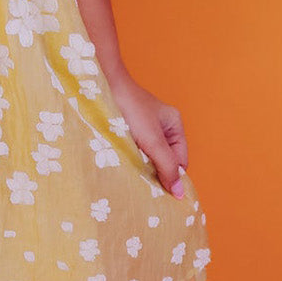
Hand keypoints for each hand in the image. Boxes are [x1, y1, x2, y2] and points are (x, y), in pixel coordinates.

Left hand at [107, 74, 187, 197]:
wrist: (100, 87)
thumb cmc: (130, 109)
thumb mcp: (153, 140)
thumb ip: (167, 166)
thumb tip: (179, 193)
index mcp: (174, 125)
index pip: (180, 161)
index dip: (172, 176)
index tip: (161, 193)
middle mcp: (161, 127)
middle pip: (164, 160)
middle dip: (156, 172)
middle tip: (144, 185)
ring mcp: (143, 128)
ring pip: (148, 157)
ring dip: (141, 166)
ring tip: (132, 173)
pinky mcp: (126, 130)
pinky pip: (134, 151)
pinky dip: (130, 158)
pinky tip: (122, 163)